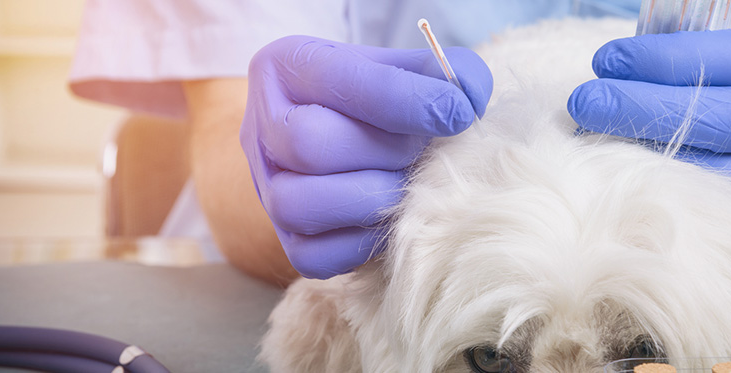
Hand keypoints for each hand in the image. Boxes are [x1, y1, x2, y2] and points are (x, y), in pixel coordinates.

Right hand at [241, 36, 491, 278]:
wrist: (341, 137)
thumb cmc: (376, 99)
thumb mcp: (401, 68)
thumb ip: (439, 73)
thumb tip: (468, 97)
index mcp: (286, 67)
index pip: (341, 82)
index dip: (407, 100)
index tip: (458, 111)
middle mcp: (262, 127)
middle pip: (310, 144)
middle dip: (385, 152)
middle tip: (422, 152)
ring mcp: (267, 188)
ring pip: (299, 204)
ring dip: (371, 199)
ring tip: (406, 185)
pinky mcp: (285, 241)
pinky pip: (312, 257)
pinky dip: (360, 244)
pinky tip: (388, 219)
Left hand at [567, 21, 730, 236]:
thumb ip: (695, 51)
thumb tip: (620, 62)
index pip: (724, 59)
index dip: (658, 60)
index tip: (607, 60)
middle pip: (713, 118)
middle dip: (639, 107)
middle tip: (585, 101)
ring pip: (705, 168)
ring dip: (638, 153)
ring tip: (589, 136)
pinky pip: (701, 204)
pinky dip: (654, 185)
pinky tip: (617, 171)